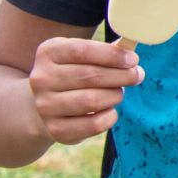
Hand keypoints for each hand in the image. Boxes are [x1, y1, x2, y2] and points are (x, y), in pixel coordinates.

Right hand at [26, 37, 143, 144]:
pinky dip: (109, 117)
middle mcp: (41, 78)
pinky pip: (93, 124)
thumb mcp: (84, 55)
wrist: (49, 104)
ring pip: (91, 100)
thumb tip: (132, 49)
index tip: (133, 59)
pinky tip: (110, 110)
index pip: (82, 51)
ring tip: (119, 92)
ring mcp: (45, 106)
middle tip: (137, 75)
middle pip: (89, 76)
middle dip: (121, 75)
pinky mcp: (55, 129)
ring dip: (114, 95)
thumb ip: (108, 50)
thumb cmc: (76, 72)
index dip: (112, 55)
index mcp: (48, 53)